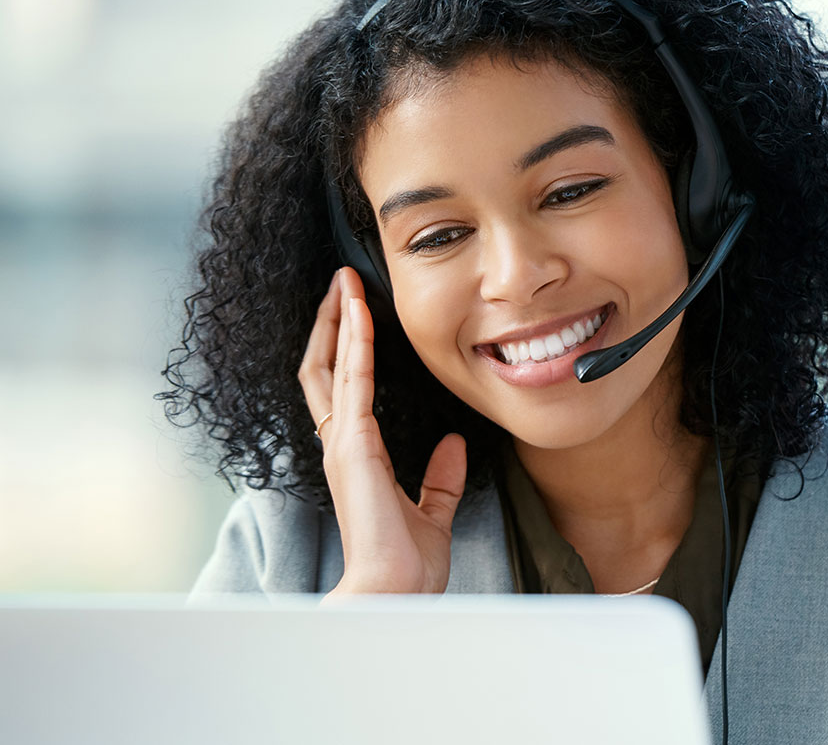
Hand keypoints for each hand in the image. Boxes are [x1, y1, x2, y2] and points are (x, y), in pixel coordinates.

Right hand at [298, 267, 467, 596]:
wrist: (394, 591)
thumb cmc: (406, 564)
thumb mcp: (433, 511)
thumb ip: (442, 478)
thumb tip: (455, 444)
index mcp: (358, 457)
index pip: (345, 390)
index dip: (347, 350)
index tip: (356, 314)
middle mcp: (342, 444)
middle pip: (325, 369)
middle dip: (332, 324)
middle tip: (341, 284)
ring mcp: (342, 442)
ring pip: (330, 366)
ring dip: (338, 321)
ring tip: (344, 282)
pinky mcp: (353, 444)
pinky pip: (353, 379)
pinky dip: (355, 341)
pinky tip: (359, 311)